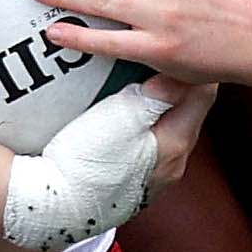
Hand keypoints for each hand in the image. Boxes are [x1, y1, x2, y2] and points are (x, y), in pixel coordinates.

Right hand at [0, 75, 205, 251]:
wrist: (49, 206)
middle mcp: (170, 166)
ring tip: (139, 83)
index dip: (194, 67)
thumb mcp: (123, 118)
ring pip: (165, 130)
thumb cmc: (86, 161)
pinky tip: (118, 116)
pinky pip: (144, 147)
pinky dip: (139, 127)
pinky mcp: (129, 186)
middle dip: (176, 85)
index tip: (179, 45)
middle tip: (159, 59)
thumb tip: (182, 74)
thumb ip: (158, 95)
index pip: (203, 94)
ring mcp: (151, 180)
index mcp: (175, 146)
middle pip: (186, 113)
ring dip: (156, 107)